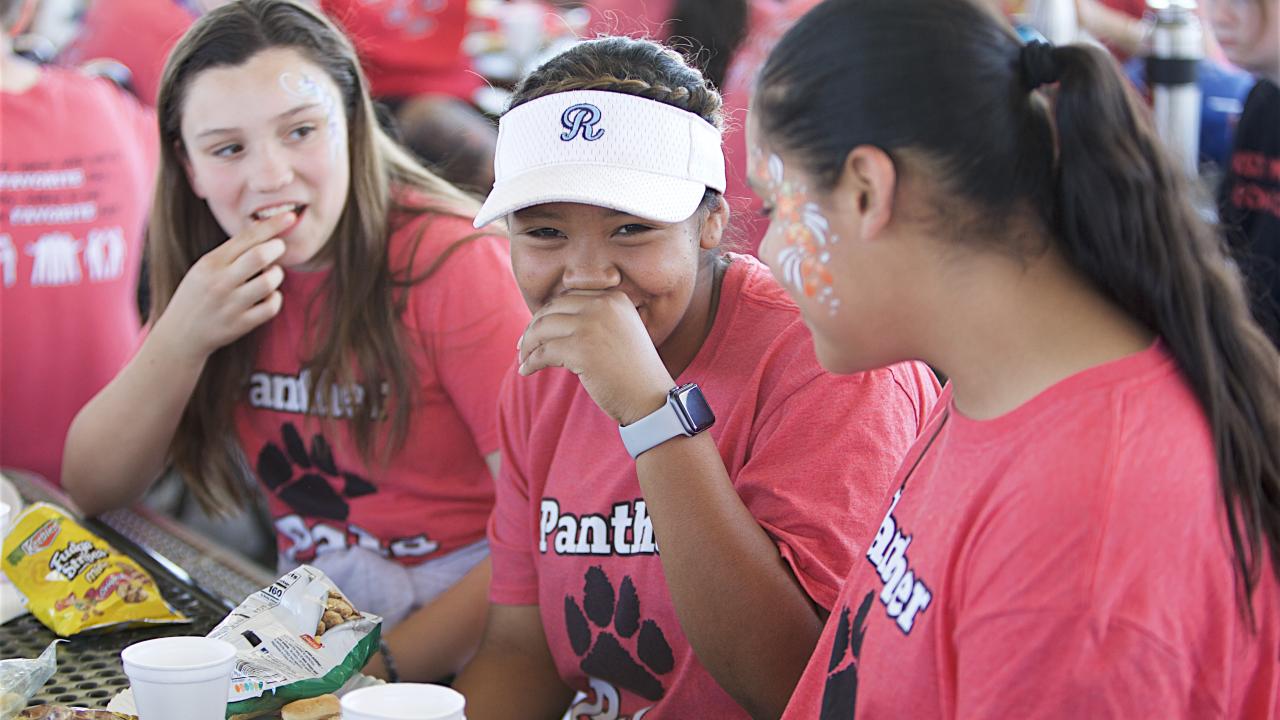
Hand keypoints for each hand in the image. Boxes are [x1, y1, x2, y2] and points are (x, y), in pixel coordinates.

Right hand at [153, 212, 293, 363]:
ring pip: (269, 281)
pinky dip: (276, 298)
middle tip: (279, 247)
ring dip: (277, 274)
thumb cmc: (197, 295)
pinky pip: (271, 307)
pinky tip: (269, 296)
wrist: (180, 335)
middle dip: (277, 248)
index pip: (246, 238)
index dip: (272, 225)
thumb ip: (230, 253)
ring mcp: (230, 305)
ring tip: (271, 274)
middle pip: (259, 257)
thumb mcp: (203, 268)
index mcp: (210, 263)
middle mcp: (219, 282)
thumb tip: (264, 231)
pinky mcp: (240, 324)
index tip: (290, 216)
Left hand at [518, 290, 674, 424]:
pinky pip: (543, 352)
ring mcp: (591, 325)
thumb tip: (548, 322)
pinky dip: (531, 362)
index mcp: (613, 298)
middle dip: (533, 328)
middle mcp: (603, 305)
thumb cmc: (632, 372)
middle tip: (523, 346)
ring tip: (524, 360)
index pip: (568, 298)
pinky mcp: (581, 348)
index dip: (547, 314)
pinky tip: (526, 371)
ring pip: (543, 328)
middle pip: (552, 309)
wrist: (650, 398)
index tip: (535, 331)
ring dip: (528, 345)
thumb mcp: (619, 333)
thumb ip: (593, 320)